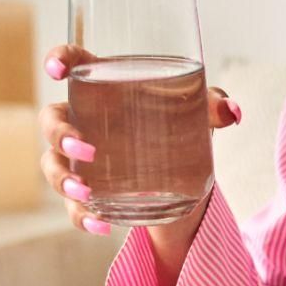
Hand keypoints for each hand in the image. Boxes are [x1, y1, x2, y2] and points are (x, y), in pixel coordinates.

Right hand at [40, 43, 242, 234]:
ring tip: (86, 193)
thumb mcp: (198, 115)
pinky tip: (101, 226)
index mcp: (104, 88)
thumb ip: (212, 107)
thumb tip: (233, 112)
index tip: (57, 69)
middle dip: (60, 135)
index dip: (60, 59)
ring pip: (52, 166)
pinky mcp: (88, 194)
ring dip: (63, 180)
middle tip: (86, 150)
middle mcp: (83, 121)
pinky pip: (72, 207)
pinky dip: (81, 217)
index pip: (74, 63)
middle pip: (52, 120)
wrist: (184, 179)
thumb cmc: (181, 128)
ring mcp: (79, 161)